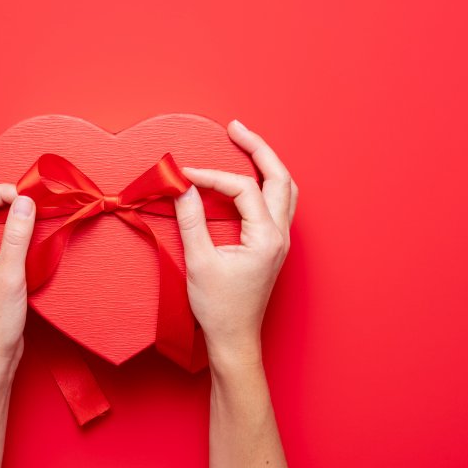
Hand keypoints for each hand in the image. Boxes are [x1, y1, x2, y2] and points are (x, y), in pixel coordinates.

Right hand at [174, 119, 297, 368]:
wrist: (234, 339)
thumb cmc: (219, 308)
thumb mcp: (199, 262)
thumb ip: (191, 220)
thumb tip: (181, 187)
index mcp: (267, 237)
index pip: (242, 189)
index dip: (211, 177)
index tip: (184, 176)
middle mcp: (280, 235)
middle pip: (279, 177)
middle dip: (258, 148)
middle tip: (235, 127)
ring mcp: (280, 241)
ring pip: (285, 189)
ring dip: (267, 164)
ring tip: (246, 144)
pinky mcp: (272, 247)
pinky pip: (278, 205)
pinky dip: (264, 184)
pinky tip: (248, 179)